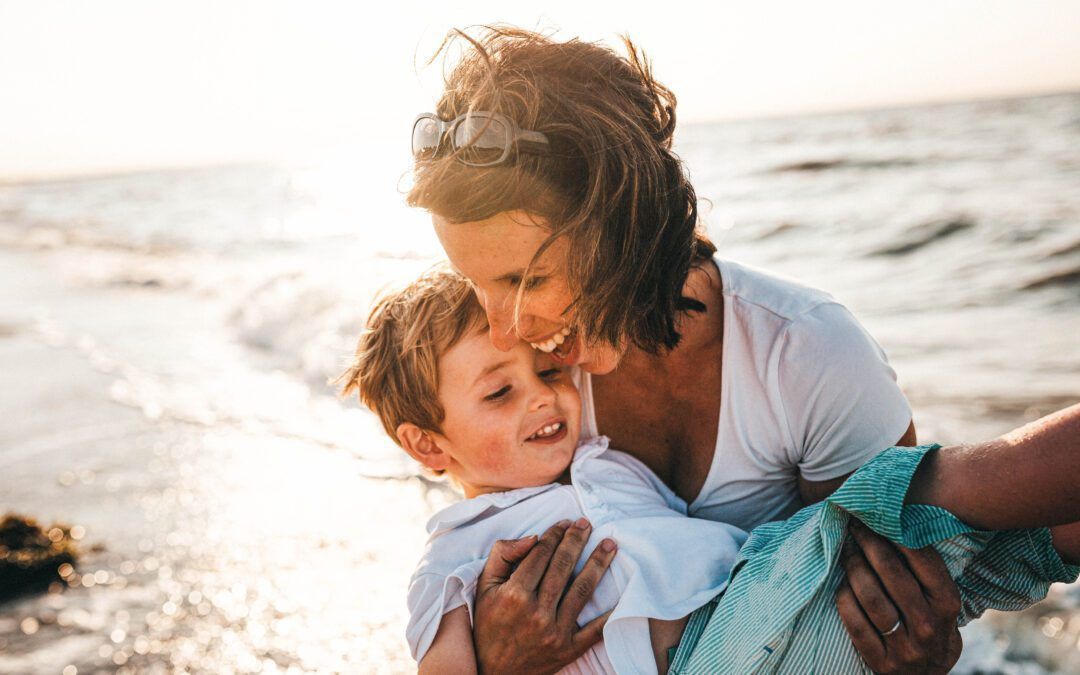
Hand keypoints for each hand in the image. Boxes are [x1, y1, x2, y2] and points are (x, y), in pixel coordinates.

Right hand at [473, 518, 617, 674]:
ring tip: (610, 545)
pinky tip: (623, 592)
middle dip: (577, 540)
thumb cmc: (488, 624)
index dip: (554, 534)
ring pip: (582, 590)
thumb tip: (532, 537)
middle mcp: (536, 612)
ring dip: (598, 564)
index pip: (540, 555)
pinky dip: (611, 612)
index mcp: (514, 595)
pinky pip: (595, 629)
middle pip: (563, 567)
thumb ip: (502, 556)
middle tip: (587, 523)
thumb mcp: (484, 588)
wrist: (494, 672)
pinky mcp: (569, 649)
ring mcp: (555, 632)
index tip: (565, 523)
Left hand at [835, 520, 962, 673]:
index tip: (877, 516)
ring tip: (846, 550)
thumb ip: (925, 572)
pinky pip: (853, 621)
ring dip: (852, 566)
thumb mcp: (941, 602)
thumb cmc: (930, 625)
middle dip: (868, 543)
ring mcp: (905, 647)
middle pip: (890, 573)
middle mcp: (928, 626)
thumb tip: (895, 523)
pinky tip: (841, 584)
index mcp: (947, 605)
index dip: (896, 534)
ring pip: (869, 595)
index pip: (923, 560)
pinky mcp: (881, 662)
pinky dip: (844, 597)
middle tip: (854, 526)